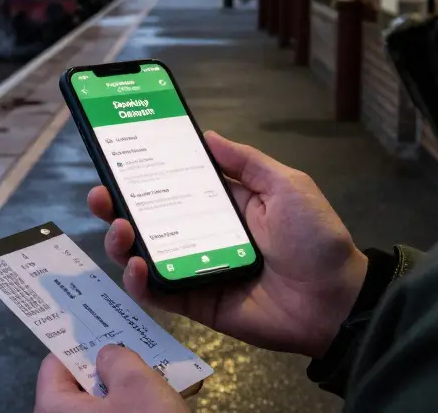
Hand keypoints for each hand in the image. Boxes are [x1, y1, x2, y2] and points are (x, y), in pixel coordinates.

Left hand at [34, 345, 188, 412]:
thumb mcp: (138, 383)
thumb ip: (118, 358)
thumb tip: (107, 354)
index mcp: (53, 409)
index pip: (55, 364)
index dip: (80, 345)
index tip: (104, 331)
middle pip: (79, 387)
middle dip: (110, 368)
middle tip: (136, 351)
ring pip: (101, 407)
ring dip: (127, 391)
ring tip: (157, 376)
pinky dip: (133, 411)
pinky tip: (161, 405)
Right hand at [89, 131, 367, 358]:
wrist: (337, 300)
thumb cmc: (317, 239)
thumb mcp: (287, 185)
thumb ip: (246, 162)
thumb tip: (207, 134)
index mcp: (222, 204)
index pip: (172, 184)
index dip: (143, 172)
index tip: (117, 156)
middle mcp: (201, 234)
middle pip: (146, 218)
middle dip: (116, 206)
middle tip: (100, 194)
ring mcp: (195, 269)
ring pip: (143, 254)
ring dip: (121, 241)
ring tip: (119, 228)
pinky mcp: (196, 302)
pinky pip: (158, 293)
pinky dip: (139, 282)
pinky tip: (136, 267)